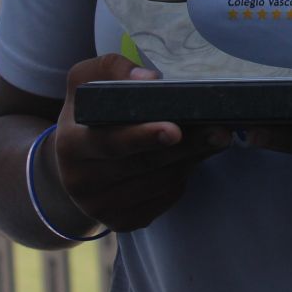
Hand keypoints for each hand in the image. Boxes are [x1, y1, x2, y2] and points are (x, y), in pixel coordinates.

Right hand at [51, 55, 229, 232]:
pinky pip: (164, 198)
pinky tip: (190, 159)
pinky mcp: (122, 222)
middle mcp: (81, 182)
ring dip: (191, 159)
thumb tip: (148, 80)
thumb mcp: (87, 83)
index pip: (110, 142)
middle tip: (220, 131)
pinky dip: (182, 177)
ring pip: (161, 182)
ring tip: (214, 137)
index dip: (144, 136)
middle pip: (145, 164)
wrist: (74, 164)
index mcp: (71, 145)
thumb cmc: (89, 115)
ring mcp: (101, 207)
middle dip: (187, 146)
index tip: (176, 129)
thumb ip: (112, 70)